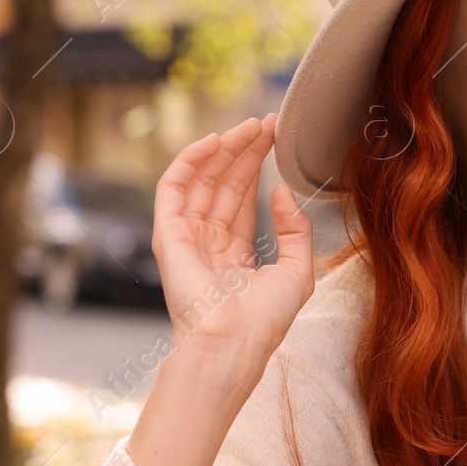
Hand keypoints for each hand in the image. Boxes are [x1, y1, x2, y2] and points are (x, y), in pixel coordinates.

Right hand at [151, 113, 314, 374]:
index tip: (277, 139)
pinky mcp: (168, 235)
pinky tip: (215, 142)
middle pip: (224, 184)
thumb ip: (296, 231)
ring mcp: (185, 238)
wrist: (233, 342)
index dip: (258, 167)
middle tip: (267, 123)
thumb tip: (283, 191)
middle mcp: (206, 244)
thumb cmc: (264, 320)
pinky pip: (174, 187)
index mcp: (232, 256)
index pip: (242, 199)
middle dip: (245, 152)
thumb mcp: (297, 271)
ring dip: (225, 150)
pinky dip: (191, 160)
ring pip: (202, 180)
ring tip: (250, 126)